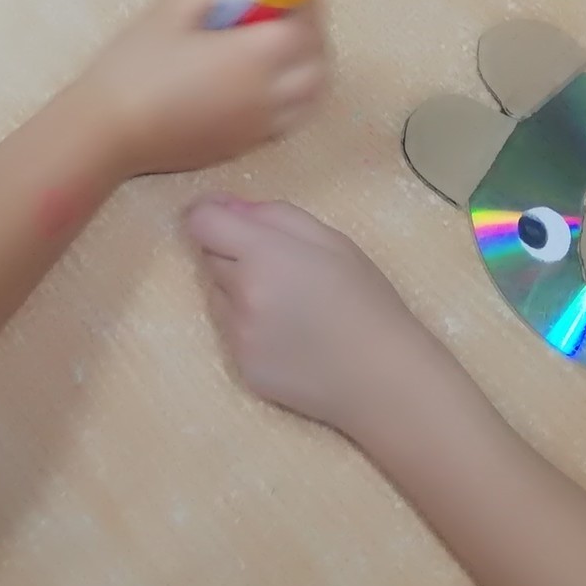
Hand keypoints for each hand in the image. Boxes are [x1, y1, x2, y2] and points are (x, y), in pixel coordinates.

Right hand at [61, 0, 330, 179]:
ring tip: (277, 41)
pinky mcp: (247, 145)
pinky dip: (292, 92)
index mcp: (256, 56)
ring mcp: (261, 125)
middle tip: (283, 6)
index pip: (305, 20)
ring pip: (310, 93)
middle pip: (318, 60)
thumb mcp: (168, 10)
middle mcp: (270, 94)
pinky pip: (291, 115)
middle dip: (310, 28)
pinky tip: (260, 77)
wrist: (107, 134)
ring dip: (307, 63)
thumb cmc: (135, 67)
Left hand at [186, 197, 460, 440]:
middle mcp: (241, 294)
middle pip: (208, 257)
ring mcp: (238, 336)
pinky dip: (248, 327)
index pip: (201, 223)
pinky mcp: (241, 367)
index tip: (228, 218)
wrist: (384, 379)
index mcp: (264, 255)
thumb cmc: (366, 302)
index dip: (210, 214)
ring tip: (288, 305)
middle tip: (279, 267)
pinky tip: (288, 335)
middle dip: (232, 253)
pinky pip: (229, 333)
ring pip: (216, 296)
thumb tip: (226, 206)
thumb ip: (273, 215)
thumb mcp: (332, 240)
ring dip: (237, 291)